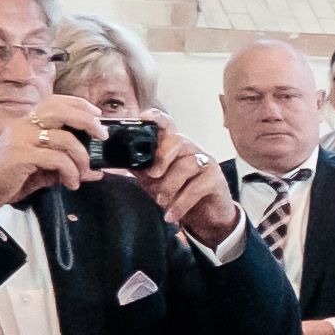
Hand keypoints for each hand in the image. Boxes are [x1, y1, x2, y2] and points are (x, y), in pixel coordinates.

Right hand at [0, 99, 101, 216]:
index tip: (96, 114)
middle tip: (102, 136)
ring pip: (65, 138)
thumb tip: (94, 171)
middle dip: (87, 121)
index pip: (53, 102)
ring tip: (81, 175)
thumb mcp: (39, 171)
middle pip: (61, 110)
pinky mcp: (20, 156)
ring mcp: (20, 140)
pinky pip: (57, 159)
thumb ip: (64, 167)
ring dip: (81, 159)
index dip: (78, 104)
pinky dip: (70, 172)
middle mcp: (22, 127)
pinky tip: (69, 183)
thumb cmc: (5, 180)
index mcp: (24, 124)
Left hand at [146, 123, 242, 245]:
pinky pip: (196, 187)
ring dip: (169, 187)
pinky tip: (171, 215)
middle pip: (177, 141)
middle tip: (152, 176)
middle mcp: (191, 149)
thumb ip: (140, 168)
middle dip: (162, 158)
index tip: (143, 117)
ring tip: (161, 202)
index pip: (167, 125)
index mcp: (174, 146)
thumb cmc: (179, 193)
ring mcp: (205, 162)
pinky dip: (180, 203)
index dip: (156, 118)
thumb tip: (119, 159)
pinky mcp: (215, 179)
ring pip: (185, 165)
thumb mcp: (153, 180)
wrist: (205, 217)